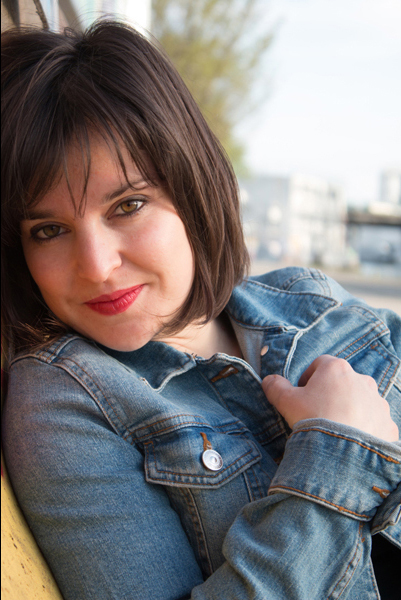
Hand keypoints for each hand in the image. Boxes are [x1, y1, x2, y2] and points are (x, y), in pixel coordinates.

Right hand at [262, 355, 398, 441]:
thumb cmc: (313, 420)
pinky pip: (375, 422)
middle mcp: (362, 380)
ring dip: (350, 410)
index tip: (302, 394)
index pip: (320, 364)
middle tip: (318, 413)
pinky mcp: (388, 424)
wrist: (340, 455)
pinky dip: (365, 428)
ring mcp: (378, 402)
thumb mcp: (286, 401)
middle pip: (343, 382)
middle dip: (331, 394)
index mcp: (337, 369)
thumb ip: (276, 387)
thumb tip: (269, 380)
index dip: (308, 378)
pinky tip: (351, 441)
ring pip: (361, 401)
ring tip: (335, 429)